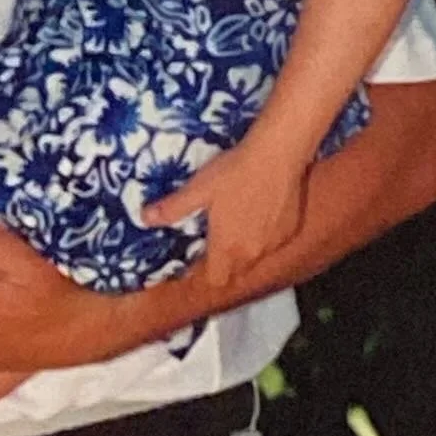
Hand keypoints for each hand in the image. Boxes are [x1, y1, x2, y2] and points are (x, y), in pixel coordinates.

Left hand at [144, 140, 306, 297]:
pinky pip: (273, 243)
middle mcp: (252, 253)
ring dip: (245, 250)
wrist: (278, 155)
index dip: (204, 271)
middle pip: (235, 272)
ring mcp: (275, 243)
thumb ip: (172, 209)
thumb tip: (144, 219)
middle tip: (215, 236)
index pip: (215, 280)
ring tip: (237, 223)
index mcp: (227, 248)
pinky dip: (265, 236)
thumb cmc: (234, 172)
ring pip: (255, 258)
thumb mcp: (198, 189)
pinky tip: (260, 213)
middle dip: (223, 261)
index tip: (197, 254)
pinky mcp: (291, 230)